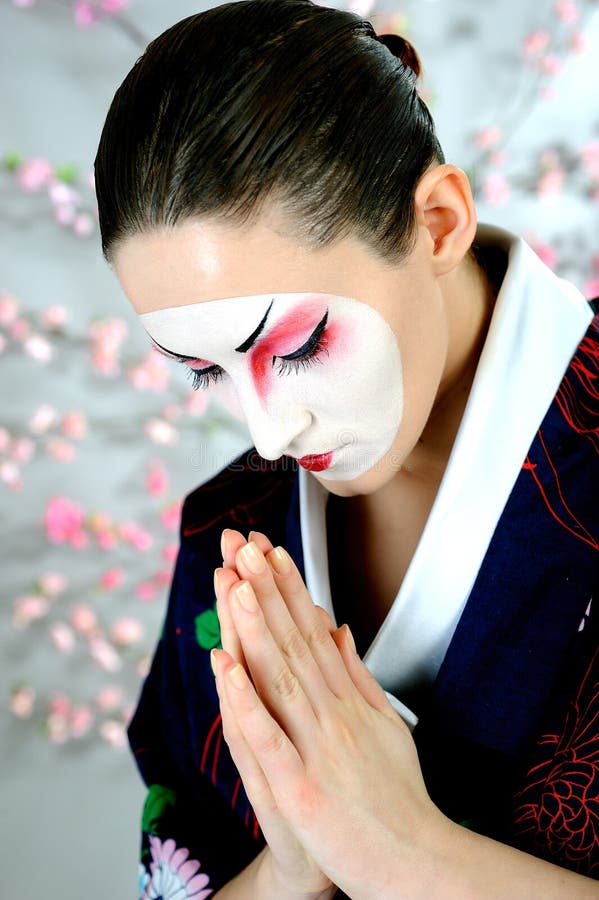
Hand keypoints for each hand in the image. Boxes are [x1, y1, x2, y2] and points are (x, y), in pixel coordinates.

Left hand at [213, 535, 448, 899]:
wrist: (416, 864)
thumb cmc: (397, 797)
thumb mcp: (386, 725)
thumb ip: (358, 676)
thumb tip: (338, 627)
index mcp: (350, 702)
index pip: (314, 635)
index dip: (289, 590)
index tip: (271, 551)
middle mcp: (335, 716)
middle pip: (293, 643)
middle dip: (266, 590)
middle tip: (244, 544)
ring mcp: (318, 749)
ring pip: (280, 677)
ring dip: (255, 627)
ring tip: (235, 582)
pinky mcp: (301, 788)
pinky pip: (268, 738)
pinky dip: (245, 700)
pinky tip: (225, 665)